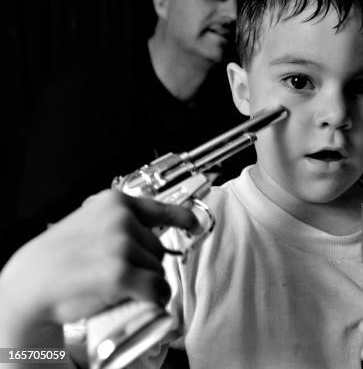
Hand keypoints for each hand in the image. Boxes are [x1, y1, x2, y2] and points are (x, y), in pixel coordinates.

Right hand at [0, 190, 197, 345]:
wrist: (31, 283)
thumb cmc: (58, 257)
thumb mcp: (88, 223)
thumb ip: (118, 221)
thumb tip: (150, 229)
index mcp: (113, 203)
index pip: (160, 208)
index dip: (183, 218)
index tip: (194, 225)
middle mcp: (120, 219)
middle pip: (158, 248)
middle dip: (145, 263)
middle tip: (114, 271)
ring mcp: (121, 245)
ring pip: (158, 269)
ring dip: (145, 281)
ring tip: (114, 284)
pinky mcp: (120, 273)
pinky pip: (156, 288)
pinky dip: (155, 297)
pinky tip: (144, 299)